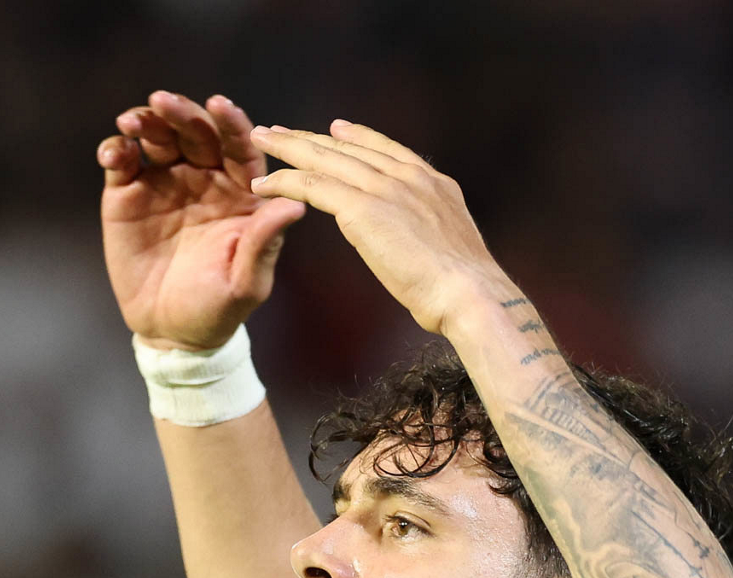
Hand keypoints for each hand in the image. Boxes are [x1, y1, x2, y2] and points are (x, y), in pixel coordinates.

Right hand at [98, 91, 305, 349]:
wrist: (173, 333)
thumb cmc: (219, 309)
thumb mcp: (246, 283)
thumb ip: (264, 243)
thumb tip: (296, 206)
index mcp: (242, 196)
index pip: (240, 149)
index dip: (232, 124)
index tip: (220, 106)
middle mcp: (206, 180)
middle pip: (196, 133)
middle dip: (182, 113)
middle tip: (164, 102)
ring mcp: (165, 183)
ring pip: (158, 138)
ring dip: (146, 122)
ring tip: (133, 123)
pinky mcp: (128, 193)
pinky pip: (122, 161)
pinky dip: (116, 149)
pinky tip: (115, 154)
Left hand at [248, 121, 510, 334]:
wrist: (469, 293)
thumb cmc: (466, 291)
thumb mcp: (456, 251)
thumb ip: (433, 236)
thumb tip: (427, 249)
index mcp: (434, 185)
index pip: (388, 150)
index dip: (359, 138)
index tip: (337, 130)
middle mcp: (409, 177)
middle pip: (349, 148)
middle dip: (312, 137)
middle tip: (282, 129)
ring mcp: (385, 189)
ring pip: (325, 158)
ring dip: (289, 148)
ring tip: (262, 140)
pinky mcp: (362, 208)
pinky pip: (313, 186)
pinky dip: (285, 182)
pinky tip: (264, 183)